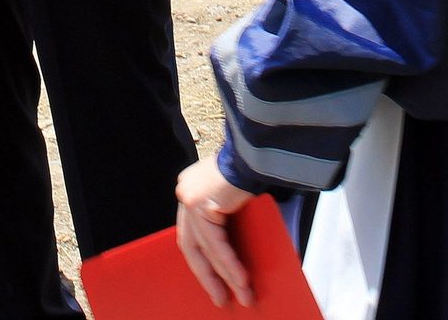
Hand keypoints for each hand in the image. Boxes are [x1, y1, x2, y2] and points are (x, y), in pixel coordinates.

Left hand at [174, 157, 258, 307]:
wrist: (261, 149)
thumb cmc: (257, 168)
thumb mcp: (236, 198)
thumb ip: (229, 219)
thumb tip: (236, 257)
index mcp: (193, 189)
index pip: (193, 234)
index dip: (203, 261)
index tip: (215, 282)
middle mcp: (186, 192)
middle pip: (192, 245)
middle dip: (208, 276)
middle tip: (221, 298)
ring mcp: (190, 197)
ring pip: (205, 249)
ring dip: (226, 276)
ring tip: (242, 296)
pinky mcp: (200, 204)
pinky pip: (215, 244)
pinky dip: (229, 264)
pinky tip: (241, 280)